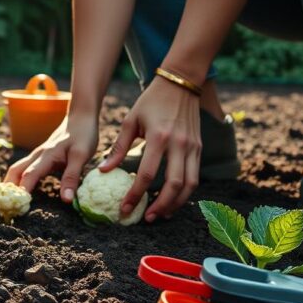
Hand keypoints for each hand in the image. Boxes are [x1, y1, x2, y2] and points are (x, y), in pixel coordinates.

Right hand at [4, 112, 98, 202]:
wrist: (81, 117)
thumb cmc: (83, 135)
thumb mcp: (81, 156)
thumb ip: (72, 177)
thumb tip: (66, 200)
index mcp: (46, 156)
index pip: (29, 175)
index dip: (22, 191)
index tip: (17, 207)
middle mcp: (37, 156)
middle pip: (15, 171)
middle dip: (8, 188)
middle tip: (5, 207)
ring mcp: (37, 156)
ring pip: (18, 170)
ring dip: (11, 184)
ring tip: (9, 203)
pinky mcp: (41, 158)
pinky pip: (25, 170)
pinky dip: (19, 180)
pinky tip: (22, 191)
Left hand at [99, 77, 201, 221]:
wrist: (181, 83)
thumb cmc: (151, 101)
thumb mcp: (130, 121)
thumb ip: (118, 148)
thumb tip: (104, 171)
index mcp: (158, 137)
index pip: (147, 175)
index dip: (135, 195)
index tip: (124, 208)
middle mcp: (179, 144)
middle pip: (173, 185)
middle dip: (160, 206)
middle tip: (146, 218)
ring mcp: (193, 147)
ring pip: (189, 185)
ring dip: (175, 204)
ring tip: (160, 214)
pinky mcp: (199, 148)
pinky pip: (195, 176)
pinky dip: (185, 192)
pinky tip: (173, 199)